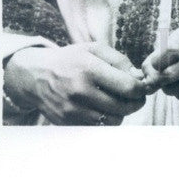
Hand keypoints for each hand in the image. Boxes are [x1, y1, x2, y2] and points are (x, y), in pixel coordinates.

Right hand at [4, 43, 147, 125]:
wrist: (36, 76)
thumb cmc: (70, 60)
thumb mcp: (94, 49)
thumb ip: (119, 60)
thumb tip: (138, 77)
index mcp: (89, 69)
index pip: (127, 87)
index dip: (141, 89)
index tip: (142, 87)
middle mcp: (80, 92)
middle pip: (123, 107)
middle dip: (136, 103)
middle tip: (137, 97)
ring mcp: (72, 110)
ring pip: (112, 121)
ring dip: (122, 114)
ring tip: (120, 102)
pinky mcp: (67, 123)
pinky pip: (97, 128)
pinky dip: (106, 121)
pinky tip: (105, 109)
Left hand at [141, 28, 178, 102]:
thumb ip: (158, 58)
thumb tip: (145, 80)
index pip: (164, 53)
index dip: (153, 66)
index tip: (153, 69)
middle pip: (168, 75)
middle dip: (161, 82)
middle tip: (163, 80)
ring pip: (176, 89)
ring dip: (172, 90)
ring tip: (178, 81)